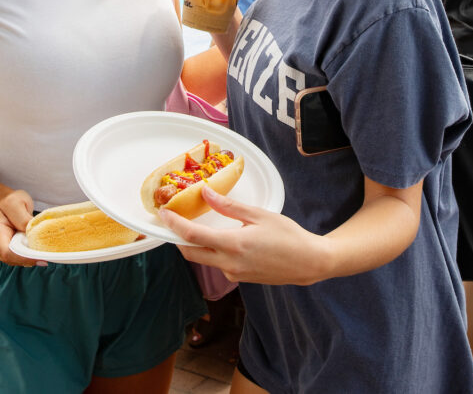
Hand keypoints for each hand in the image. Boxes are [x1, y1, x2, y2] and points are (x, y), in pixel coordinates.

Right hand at [0, 189, 42, 266]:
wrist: (10, 204)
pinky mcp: (14, 249)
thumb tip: (32, 232)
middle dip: (28, 260)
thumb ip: (23, 218)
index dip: (22, 257)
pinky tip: (42, 253)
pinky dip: (32, 257)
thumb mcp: (16, 203)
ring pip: (18, 260)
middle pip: (12, 259)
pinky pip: (22, 257)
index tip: (38, 257)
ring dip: (31, 259)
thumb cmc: (12, 202)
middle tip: (46, 258)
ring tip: (46, 256)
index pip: (7, 252)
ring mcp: (5, 247)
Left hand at [157, 185, 330, 285]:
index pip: (192, 235)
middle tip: (173, 221)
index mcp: (233, 245)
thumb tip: (205, 194)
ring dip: (196, 245)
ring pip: (204, 260)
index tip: (163, 214)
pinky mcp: (240, 278)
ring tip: (197, 226)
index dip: (174, 225)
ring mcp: (234, 274)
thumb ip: (229, 206)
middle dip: (178, 238)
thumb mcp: (259, 215)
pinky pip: (219, 264)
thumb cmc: (288, 236)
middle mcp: (229, 263)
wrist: (309, 263)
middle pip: (190, 253)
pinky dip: (214, 251)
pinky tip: (222, 239)